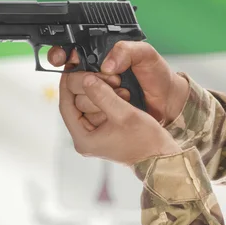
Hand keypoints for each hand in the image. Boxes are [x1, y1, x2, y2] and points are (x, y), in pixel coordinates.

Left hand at [59, 71, 180, 165]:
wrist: (160, 156)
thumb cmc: (145, 141)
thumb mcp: (124, 114)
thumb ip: (103, 95)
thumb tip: (86, 79)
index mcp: (83, 140)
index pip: (66, 107)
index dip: (67, 85)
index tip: (70, 69)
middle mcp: (85, 139)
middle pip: (75, 105)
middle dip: (84, 86)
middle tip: (94, 71)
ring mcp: (94, 137)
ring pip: (86, 106)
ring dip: (95, 90)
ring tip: (107, 79)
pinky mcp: (103, 132)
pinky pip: (97, 110)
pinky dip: (102, 98)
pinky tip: (112, 89)